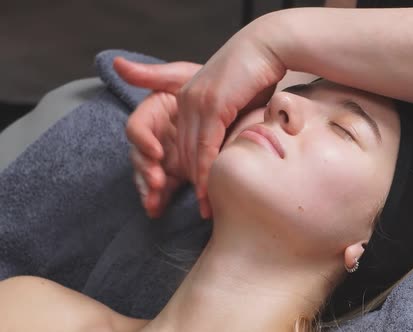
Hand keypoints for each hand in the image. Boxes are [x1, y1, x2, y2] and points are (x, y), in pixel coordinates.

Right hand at [114, 57, 204, 217]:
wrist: (241, 100)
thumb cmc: (213, 84)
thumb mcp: (184, 77)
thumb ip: (153, 75)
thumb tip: (118, 64)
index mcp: (153, 114)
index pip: (137, 129)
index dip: (143, 142)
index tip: (156, 152)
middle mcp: (156, 136)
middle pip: (141, 157)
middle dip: (146, 173)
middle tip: (158, 184)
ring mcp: (166, 156)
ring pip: (150, 175)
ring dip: (149, 190)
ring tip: (154, 203)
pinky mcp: (178, 171)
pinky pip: (166, 187)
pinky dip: (160, 198)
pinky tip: (157, 209)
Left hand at [176, 15, 286, 214]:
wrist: (270, 47)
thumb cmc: (259, 75)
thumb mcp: (237, 101)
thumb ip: (228, 125)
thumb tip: (235, 148)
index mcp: (187, 99)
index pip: (185, 143)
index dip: (191, 172)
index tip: (201, 196)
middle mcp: (186, 100)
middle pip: (183, 151)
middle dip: (192, 184)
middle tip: (203, 210)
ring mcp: (196, 101)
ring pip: (191, 152)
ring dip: (199, 183)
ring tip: (207, 208)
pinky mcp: (211, 104)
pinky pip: (205, 145)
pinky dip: (206, 170)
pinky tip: (210, 188)